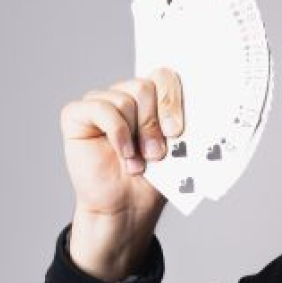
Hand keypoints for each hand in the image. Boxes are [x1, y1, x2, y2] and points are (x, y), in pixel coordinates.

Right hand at [58, 68, 184, 279]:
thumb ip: (182, 123)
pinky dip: (116, 132)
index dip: (172, 99)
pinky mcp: (77, 115)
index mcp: (153, 99)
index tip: (176, 130)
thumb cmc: (154, 178)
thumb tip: (204, 105)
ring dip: (136, 134)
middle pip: (145, 85)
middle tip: (157, 153)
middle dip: (155, 122)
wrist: (127, 206)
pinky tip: (123, 154)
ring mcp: (101, 103)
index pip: (165, 76)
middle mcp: (126, 95)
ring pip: (125, 98)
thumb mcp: (176, 149)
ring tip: (137, 161)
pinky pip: (100, 108)